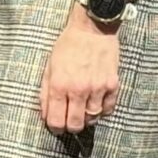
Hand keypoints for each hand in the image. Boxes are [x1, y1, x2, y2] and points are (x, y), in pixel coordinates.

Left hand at [39, 13, 121, 134]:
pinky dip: (102, 111)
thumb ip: (45, 93)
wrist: (92, 29)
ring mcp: (97, 88)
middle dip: (70, 127)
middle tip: (70, 122)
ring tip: (82, 110)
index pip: (56, 121)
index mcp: (59, 85)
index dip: (55, 128)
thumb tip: (46, 115)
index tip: (56, 127)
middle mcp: (78, 90)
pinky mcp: (112, 85)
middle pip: (75, 125)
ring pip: (92, 119)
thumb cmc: (67, 47)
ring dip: (86, 118)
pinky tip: (95, 104)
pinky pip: (108, 109)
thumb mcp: (49, 67)